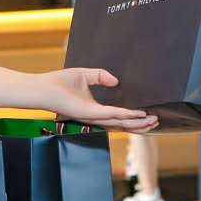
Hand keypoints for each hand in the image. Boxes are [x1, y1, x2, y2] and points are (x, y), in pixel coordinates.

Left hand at [34, 68, 158, 131]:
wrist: (43, 88)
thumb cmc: (59, 83)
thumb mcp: (85, 74)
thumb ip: (101, 76)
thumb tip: (116, 81)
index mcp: (95, 110)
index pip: (118, 117)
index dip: (134, 118)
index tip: (149, 116)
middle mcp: (95, 117)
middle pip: (123, 124)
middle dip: (140, 125)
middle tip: (157, 122)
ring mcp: (93, 117)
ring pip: (120, 123)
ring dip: (137, 123)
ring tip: (153, 121)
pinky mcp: (89, 113)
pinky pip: (111, 114)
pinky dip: (126, 115)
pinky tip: (138, 114)